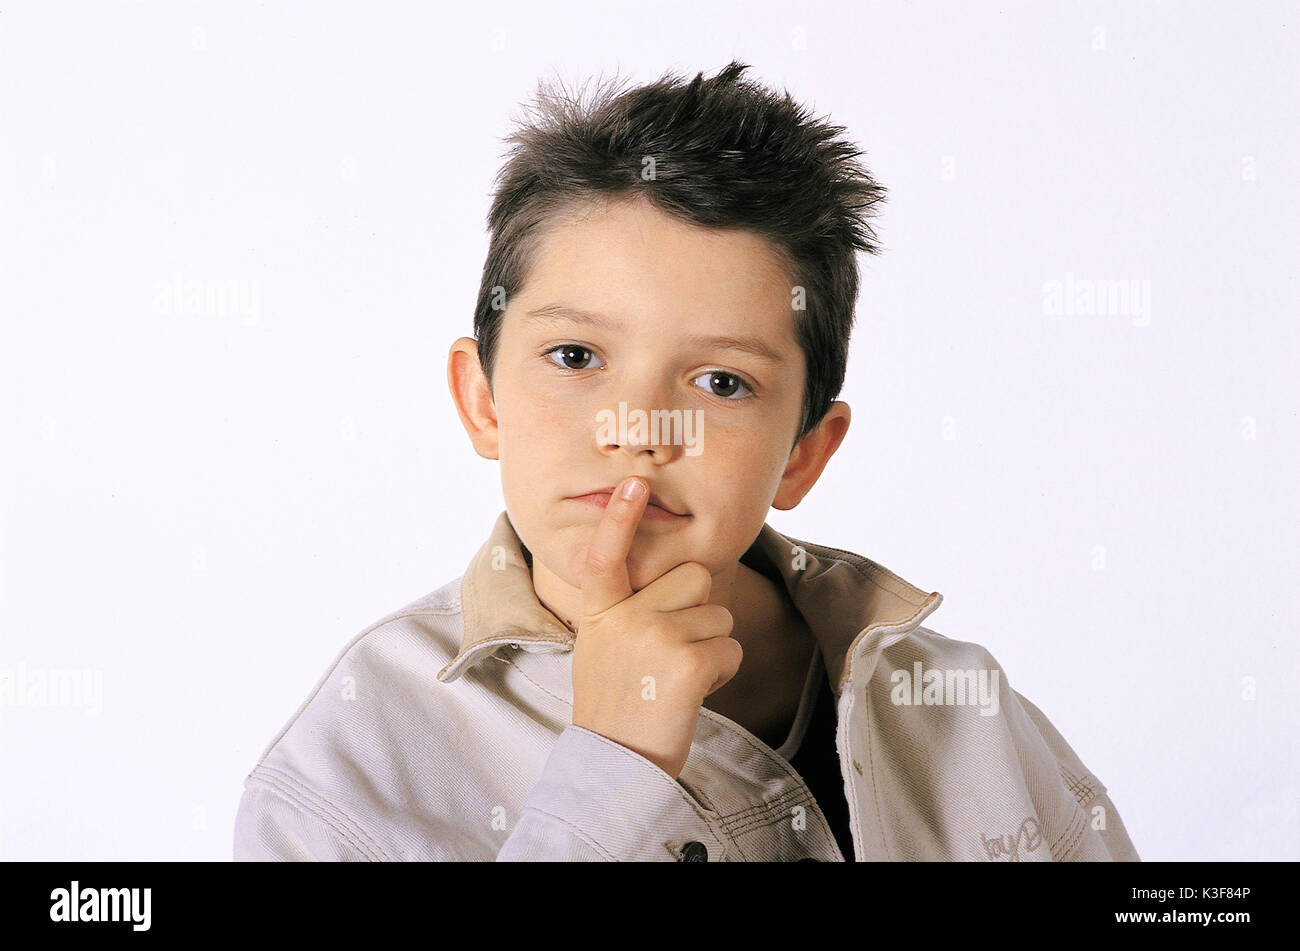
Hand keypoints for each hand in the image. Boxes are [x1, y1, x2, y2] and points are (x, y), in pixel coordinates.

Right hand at [570, 476, 742, 779]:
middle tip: (669, 652)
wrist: (616, 763)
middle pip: (695, 578)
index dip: (621, 518)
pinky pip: (731, 646)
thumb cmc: (617, 703)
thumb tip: (679, 580)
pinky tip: (692, 692)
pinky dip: (721, 671)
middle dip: (697, 609)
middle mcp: (627, 616)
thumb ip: (626, 610)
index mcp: (601, 610)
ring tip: (676, 677)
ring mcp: (657, 636)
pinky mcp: (689, 662)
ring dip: (711, 645)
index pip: (607, 555)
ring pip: (719, 613)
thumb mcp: (603, 647)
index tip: (634, 482)